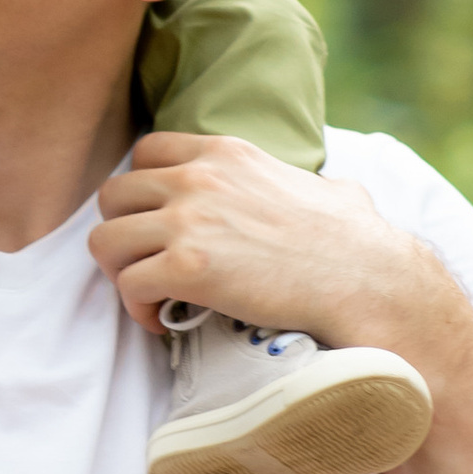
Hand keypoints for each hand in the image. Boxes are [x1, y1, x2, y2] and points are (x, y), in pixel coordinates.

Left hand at [91, 131, 452, 347]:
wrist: (367, 280)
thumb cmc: (358, 243)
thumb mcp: (330, 190)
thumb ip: (315, 184)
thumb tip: (339, 193)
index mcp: (226, 153)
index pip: (146, 151)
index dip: (142, 193)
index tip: (157, 224)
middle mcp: (198, 177)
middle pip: (113, 194)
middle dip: (122, 234)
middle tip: (146, 266)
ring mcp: (189, 220)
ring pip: (105, 240)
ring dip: (121, 274)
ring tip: (152, 298)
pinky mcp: (187, 267)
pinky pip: (128, 285)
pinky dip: (138, 309)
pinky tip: (164, 322)